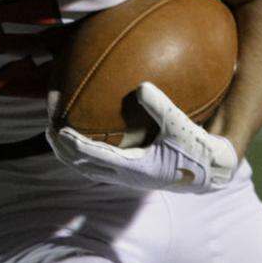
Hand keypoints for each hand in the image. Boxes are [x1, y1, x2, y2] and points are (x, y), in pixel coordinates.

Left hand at [46, 82, 238, 193]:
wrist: (214, 169)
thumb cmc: (199, 147)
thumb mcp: (182, 126)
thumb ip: (161, 107)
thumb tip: (140, 87)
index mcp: (136, 168)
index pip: (93, 156)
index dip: (71, 143)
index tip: (55, 129)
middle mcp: (128, 175)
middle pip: (84, 165)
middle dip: (63, 148)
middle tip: (47, 128)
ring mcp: (129, 175)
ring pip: (90, 167)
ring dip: (71, 153)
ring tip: (56, 133)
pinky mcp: (134, 170)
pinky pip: (102, 162)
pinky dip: (87, 151)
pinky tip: (83, 133)